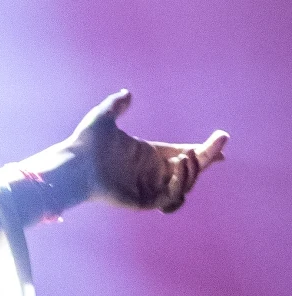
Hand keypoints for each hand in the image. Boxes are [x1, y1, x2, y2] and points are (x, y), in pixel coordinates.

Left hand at [74, 89, 226, 212]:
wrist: (73, 163)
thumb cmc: (86, 142)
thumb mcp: (104, 117)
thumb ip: (117, 105)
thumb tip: (127, 93)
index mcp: (149, 155)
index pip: (185, 153)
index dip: (205, 150)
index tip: (221, 139)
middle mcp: (152, 173)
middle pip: (191, 169)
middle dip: (207, 158)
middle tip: (217, 144)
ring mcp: (149, 188)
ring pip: (184, 185)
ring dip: (193, 171)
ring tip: (188, 155)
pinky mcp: (144, 202)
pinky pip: (170, 198)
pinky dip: (179, 184)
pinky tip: (179, 166)